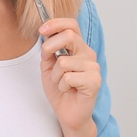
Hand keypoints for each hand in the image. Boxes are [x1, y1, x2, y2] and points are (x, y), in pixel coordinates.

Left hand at [38, 17, 98, 133]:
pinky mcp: (94, 81)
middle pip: (69, 36)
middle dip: (50, 47)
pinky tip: (68, 90)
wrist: (68, 113)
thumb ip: (48, 50)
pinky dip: (62, 85)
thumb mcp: (48, 66)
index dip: (56, 23)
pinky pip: (69, 77)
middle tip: (47, 60)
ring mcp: (93, 67)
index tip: (42, 30)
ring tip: (61, 83)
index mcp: (78, 48)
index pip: (71, 25)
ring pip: (64, 62)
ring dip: (55, 75)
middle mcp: (88, 54)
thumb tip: (46, 33)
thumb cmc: (60, 90)